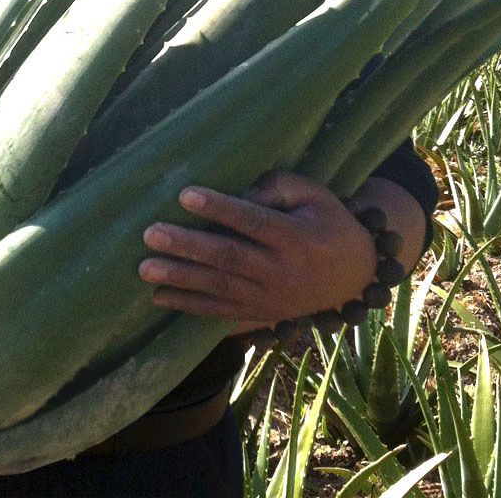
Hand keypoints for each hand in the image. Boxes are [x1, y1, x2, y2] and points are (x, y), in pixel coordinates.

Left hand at [139, 171, 376, 321]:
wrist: (355, 277)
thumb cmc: (328, 223)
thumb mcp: (314, 195)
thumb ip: (278, 186)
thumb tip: (240, 191)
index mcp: (296, 237)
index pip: (252, 221)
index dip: (219, 208)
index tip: (185, 195)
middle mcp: (281, 270)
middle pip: (228, 257)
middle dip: (187, 246)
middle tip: (151, 234)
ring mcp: (269, 297)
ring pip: (218, 287)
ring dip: (179, 278)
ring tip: (145, 268)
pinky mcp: (260, 313)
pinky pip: (219, 311)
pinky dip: (188, 305)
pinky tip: (159, 296)